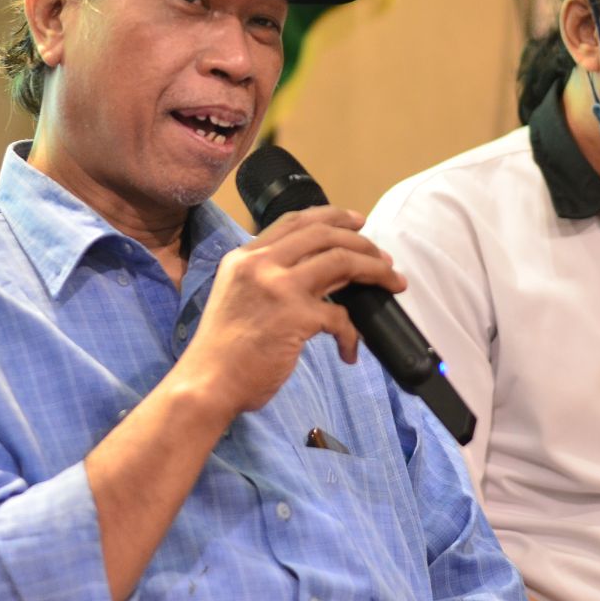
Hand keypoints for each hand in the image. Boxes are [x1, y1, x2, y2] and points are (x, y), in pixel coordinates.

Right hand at [175, 205, 406, 416]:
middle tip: (383, 258)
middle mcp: (261, 263)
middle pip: (324, 234)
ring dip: (374, 271)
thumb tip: (320, 272)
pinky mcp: (295, 316)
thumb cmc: (222, 350)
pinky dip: (352, 333)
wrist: (207, 384)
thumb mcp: (238, 295)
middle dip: (362, 242)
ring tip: (392, 283)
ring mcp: (279, 287)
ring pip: (342, 260)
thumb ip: (268, 277)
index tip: (358, 222)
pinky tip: (350, 350)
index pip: (295, 221)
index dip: (332, 216)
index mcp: (244, 256)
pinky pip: (341, 315)